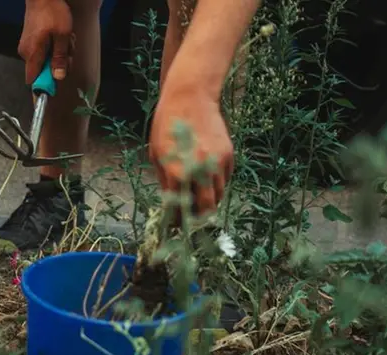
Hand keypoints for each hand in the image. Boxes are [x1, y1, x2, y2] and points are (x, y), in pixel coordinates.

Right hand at [18, 0, 73, 83]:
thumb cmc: (52, 11)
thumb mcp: (62, 35)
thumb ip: (60, 58)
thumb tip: (58, 77)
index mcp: (32, 53)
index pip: (33, 80)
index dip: (45, 84)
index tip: (57, 80)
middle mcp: (26, 52)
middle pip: (43, 70)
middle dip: (58, 64)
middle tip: (68, 50)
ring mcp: (27, 45)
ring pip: (45, 59)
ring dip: (58, 53)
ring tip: (65, 38)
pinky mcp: (31, 40)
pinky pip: (43, 50)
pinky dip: (53, 46)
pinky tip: (59, 35)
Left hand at [149, 85, 234, 215]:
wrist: (191, 97)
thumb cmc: (167, 125)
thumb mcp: (157, 155)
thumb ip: (166, 182)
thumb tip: (171, 203)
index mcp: (179, 172)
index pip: (181, 207)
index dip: (178, 219)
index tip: (177, 223)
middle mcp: (201, 170)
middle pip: (206, 208)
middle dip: (198, 216)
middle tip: (191, 217)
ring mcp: (218, 163)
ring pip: (219, 195)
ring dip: (209, 200)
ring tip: (199, 198)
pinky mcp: (229, 155)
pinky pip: (226, 179)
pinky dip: (218, 184)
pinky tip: (207, 179)